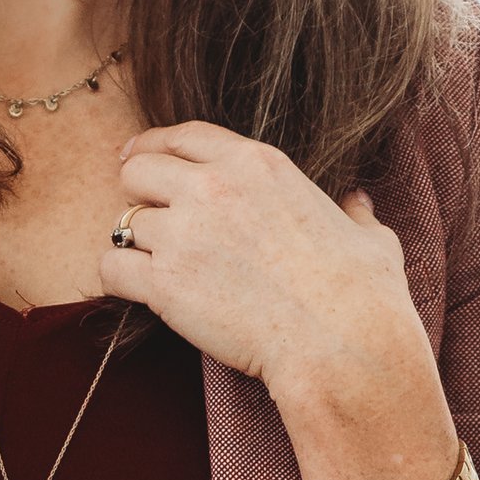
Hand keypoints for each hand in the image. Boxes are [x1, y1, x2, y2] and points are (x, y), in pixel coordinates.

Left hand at [101, 127, 467, 479]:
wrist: (343, 344)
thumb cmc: (363, 294)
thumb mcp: (368, 236)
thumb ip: (353, 213)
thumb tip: (357, 203)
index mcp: (258, 164)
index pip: (184, 136)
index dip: (156, 146)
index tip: (141, 158)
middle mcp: (214, 186)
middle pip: (138, 168)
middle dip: (138, 191)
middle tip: (144, 217)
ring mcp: (185, 232)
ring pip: (123, 220)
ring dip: (134, 242)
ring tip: (151, 265)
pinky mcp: (164, 282)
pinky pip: (111, 267)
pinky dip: (117, 279)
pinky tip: (136, 292)